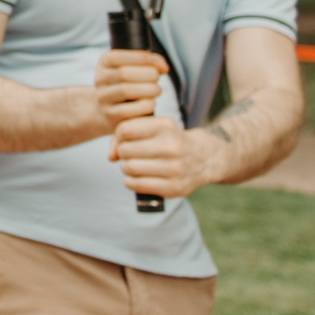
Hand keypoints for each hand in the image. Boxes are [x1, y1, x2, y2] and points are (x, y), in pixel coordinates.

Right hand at [94, 48, 167, 126]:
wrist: (109, 109)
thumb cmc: (128, 84)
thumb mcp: (133, 68)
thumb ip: (149, 62)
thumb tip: (164, 67)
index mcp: (105, 62)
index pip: (118, 57)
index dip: (142, 58)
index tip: (160, 66)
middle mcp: (100, 79)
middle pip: (124, 74)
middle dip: (148, 75)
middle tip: (157, 79)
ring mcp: (103, 98)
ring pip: (125, 91)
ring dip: (148, 90)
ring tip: (156, 91)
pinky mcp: (109, 115)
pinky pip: (127, 110)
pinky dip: (144, 106)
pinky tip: (151, 103)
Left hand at [108, 114, 223, 200]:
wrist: (204, 158)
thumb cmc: (170, 140)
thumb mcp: (154, 128)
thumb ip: (126, 134)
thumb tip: (110, 157)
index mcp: (165, 126)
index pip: (125, 129)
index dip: (119, 135)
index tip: (125, 139)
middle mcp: (172, 146)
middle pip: (126, 150)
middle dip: (122, 152)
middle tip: (129, 154)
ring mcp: (174, 169)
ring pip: (129, 168)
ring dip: (125, 167)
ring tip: (132, 165)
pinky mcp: (174, 188)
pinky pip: (136, 185)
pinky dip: (129, 181)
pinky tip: (136, 177)